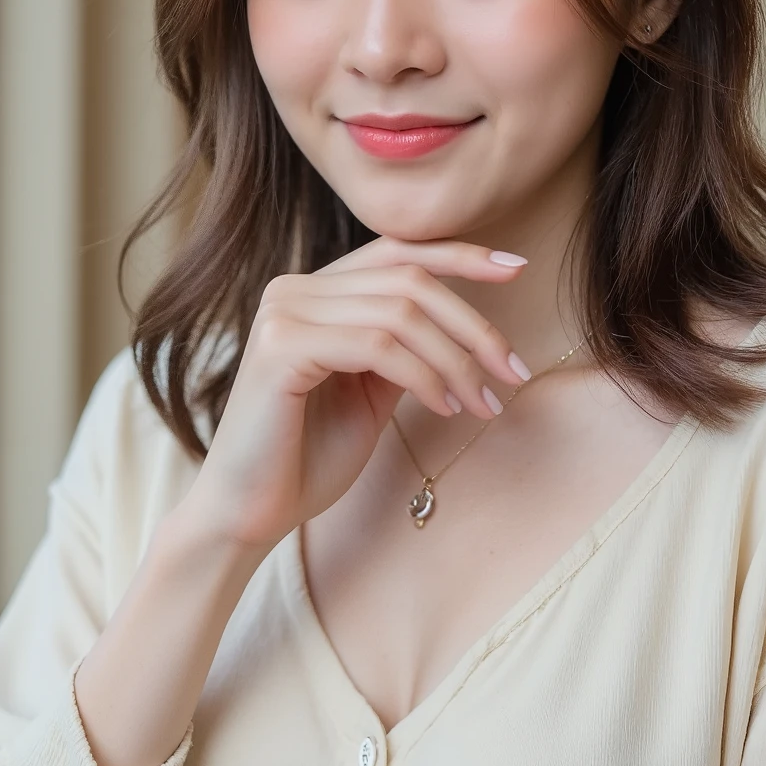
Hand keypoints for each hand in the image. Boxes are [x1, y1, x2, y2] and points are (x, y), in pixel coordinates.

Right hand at [183, 236, 527, 554]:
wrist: (249, 513)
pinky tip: (444, 408)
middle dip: (475, 326)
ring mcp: (283, 312)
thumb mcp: (371, 391)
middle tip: (513, 373)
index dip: (460, 255)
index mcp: (313, 292)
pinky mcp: (280, 346)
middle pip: (410, 281)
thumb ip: (404, 347)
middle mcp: (293, 289)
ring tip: (484, 404)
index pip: (397, 252)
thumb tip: (466, 325)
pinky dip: (424, 376)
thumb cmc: (308, 458)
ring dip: (457, 361)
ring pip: (401, 314)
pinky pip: (378, 346)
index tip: (517, 269)